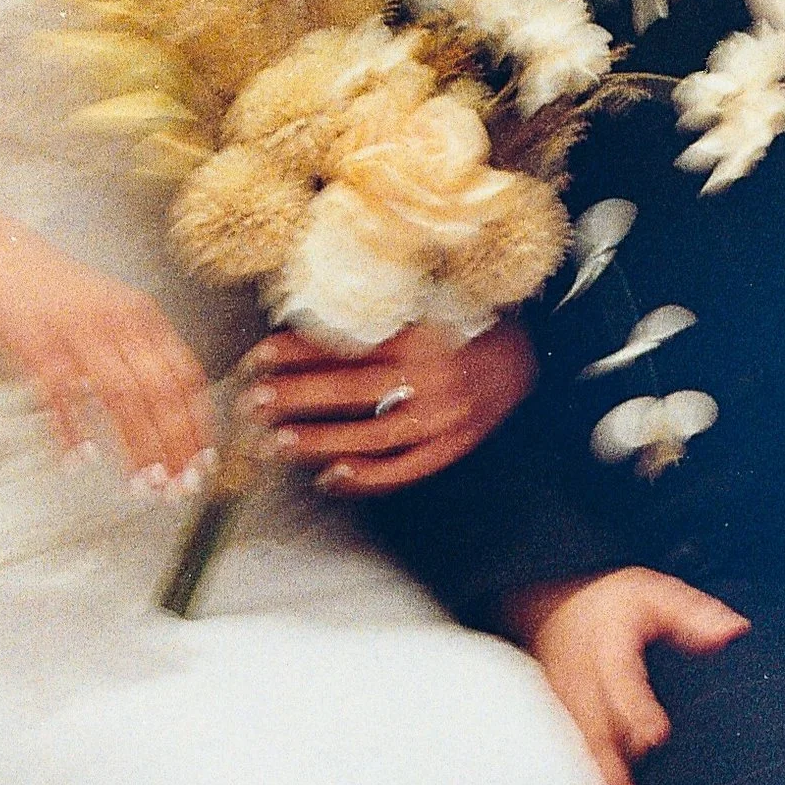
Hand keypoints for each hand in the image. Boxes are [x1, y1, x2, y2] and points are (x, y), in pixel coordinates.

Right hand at [0, 207, 213, 486]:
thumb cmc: (54, 290)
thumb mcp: (109, 307)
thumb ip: (139, 348)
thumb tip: (170, 409)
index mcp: (140, 314)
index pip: (184, 375)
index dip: (196, 422)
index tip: (201, 460)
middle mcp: (115, 320)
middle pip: (157, 391)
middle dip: (171, 445)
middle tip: (175, 486)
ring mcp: (75, 331)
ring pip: (118, 397)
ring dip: (133, 446)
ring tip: (140, 484)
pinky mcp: (33, 343)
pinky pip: (58, 396)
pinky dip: (70, 431)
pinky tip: (79, 458)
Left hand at [244, 319, 534, 492]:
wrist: (531, 355)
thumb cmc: (470, 325)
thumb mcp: (426, 306)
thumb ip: (378, 317)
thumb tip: (312, 320)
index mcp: (419, 335)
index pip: (345, 345)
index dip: (296, 351)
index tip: (258, 357)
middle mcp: (430, 377)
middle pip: (348, 390)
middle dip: (294, 397)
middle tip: (253, 403)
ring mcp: (442, 418)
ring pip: (369, 435)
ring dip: (318, 441)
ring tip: (277, 443)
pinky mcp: (452, 447)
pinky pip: (403, 470)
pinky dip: (365, 477)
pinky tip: (329, 478)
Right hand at [507, 569, 749, 784]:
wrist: (548, 609)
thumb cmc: (613, 607)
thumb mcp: (653, 595)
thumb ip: (693, 615)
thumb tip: (736, 632)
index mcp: (607, 646)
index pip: (620, 678)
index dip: (635, 707)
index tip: (657, 736)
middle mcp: (581, 681)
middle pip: (594, 728)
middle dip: (611, 769)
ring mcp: (565, 706)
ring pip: (580, 752)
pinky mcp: (559, 725)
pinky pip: (568, 759)